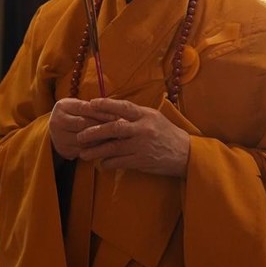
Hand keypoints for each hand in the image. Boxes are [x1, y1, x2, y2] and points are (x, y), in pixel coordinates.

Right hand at [49, 97, 115, 161]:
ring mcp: (58, 137)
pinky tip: (106, 146)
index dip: (102, 112)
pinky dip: (95, 148)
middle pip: (83, 124)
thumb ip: (95, 108)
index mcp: (63, 106)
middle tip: (118, 128)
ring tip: (115, 137)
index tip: (117, 116)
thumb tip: (117, 114)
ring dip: (100, 139)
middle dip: (102, 126)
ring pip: (84, 139)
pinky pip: (82, 150)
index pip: (85, 108)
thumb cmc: (77, 114)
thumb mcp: (82, 107)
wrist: (60, 130)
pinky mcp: (63, 149)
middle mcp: (57, 121)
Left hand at [71, 98, 190, 175]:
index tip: (91, 104)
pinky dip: (107, 162)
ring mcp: (142, 146)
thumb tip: (111, 113)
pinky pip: (119, 162)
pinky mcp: (141, 161)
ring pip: (113, 148)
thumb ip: (135, 116)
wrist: (185, 154)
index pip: (124, 107)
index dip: (106, 105)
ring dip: (96, 151)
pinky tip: (101, 163)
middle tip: (80, 136)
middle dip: (94, 132)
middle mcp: (144, 129)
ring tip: (83, 153)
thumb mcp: (154, 119)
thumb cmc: (167, 134)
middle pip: (114, 128)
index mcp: (146, 115)